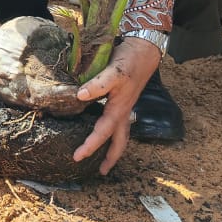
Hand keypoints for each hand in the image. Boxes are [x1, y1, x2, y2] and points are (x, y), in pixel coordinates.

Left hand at [73, 35, 161, 173]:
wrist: (144, 50)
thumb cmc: (129, 61)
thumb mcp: (113, 71)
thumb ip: (97, 84)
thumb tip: (80, 96)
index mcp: (118, 109)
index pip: (102, 133)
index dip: (90, 146)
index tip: (77, 157)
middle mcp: (123, 112)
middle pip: (119, 142)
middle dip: (110, 158)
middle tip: (101, 172)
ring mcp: (125, 107)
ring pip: (120, 133)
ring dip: (113, 146)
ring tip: (104, 158)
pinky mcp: (123, 99)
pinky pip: (117, 121)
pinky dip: (111, 130)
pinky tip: (102, 127)